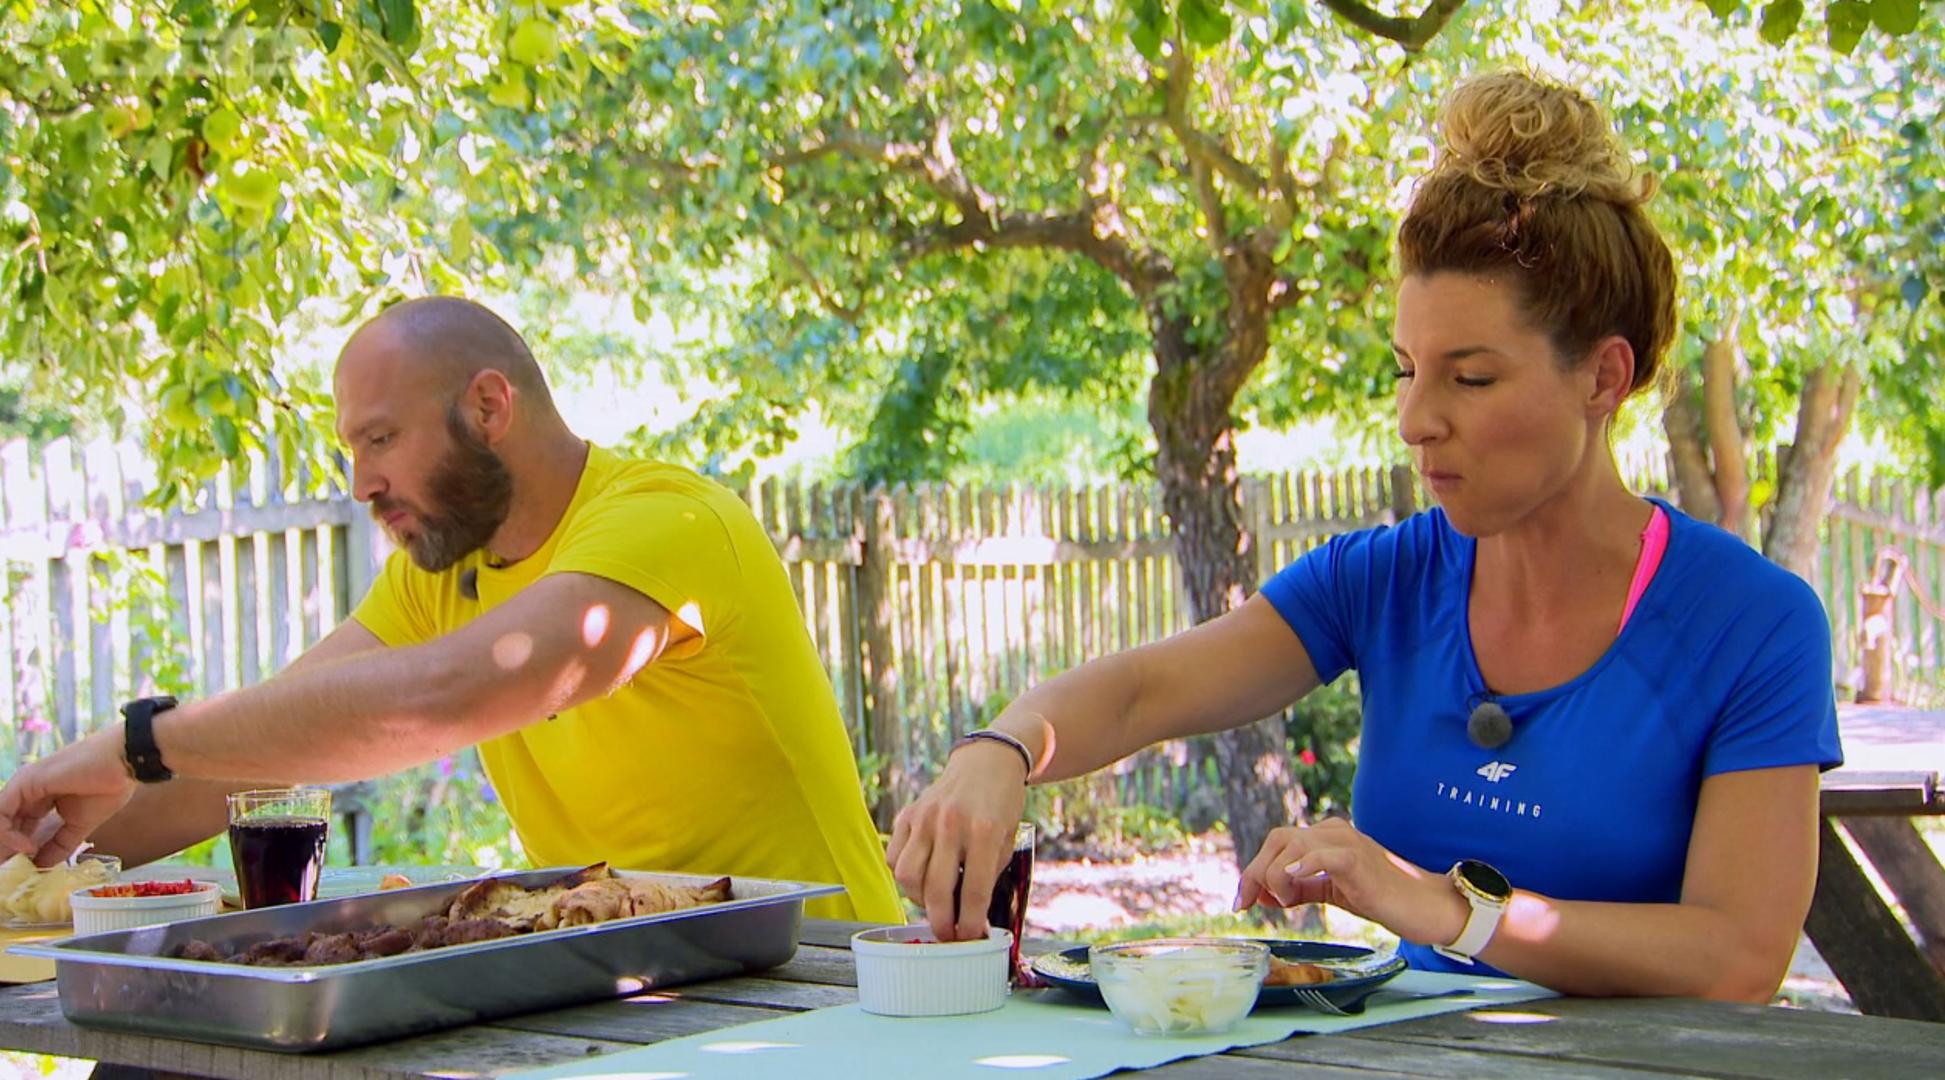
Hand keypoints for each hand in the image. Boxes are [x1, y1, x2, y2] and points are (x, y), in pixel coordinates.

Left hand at [0, 727, 136, 864]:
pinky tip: (26, 846)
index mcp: (40, 798)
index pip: (17, 825)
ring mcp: (23, 785)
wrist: (124, 763)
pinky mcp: (24, 782)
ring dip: (4, 844)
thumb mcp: (80, 825)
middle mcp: (27, 791)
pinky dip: (7, 833)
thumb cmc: (109, 787)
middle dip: (6, 849)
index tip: (24, 869)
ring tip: (16, 862)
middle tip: (11, 871)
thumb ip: (59, 845)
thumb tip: (42, 866)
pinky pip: (1, 812)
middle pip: (5, 823)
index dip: (16, 848)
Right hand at [885, 740, 1028, 942]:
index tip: (970, 938)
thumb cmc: (1002, 804)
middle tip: (948, 934)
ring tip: (934, 902)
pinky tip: (921, 877)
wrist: (987, 762)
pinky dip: (904, 876)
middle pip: (936, 891)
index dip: (971, 924)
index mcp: (984, 832)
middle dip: (942, 923)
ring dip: (919, 900)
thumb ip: (989, 874)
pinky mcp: (907, 814)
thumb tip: (972, 916)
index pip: (973, 892)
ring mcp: (925, 818)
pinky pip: (894, 857)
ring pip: (907, 877)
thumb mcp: (1008, 839)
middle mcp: (951, 824)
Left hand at [1233, 817, 1466, 946]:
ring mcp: (1348, 842)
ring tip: (1285, 902)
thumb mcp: (1332, 891)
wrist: (1426, 907)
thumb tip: (1264, 895)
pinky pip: (1325, 855)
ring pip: (1294, 844)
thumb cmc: (1383, 897)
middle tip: (1247, 904)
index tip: (1243, 901)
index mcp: (1326, 836)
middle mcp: (1334, 832)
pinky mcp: (1359, 860)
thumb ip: (1301, 888)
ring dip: (1276, 875)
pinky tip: (1294, 882)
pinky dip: (1304, 865)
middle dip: (1256, 872)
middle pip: (1278, 838)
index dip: (1254, 869)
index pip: (1278, 842)